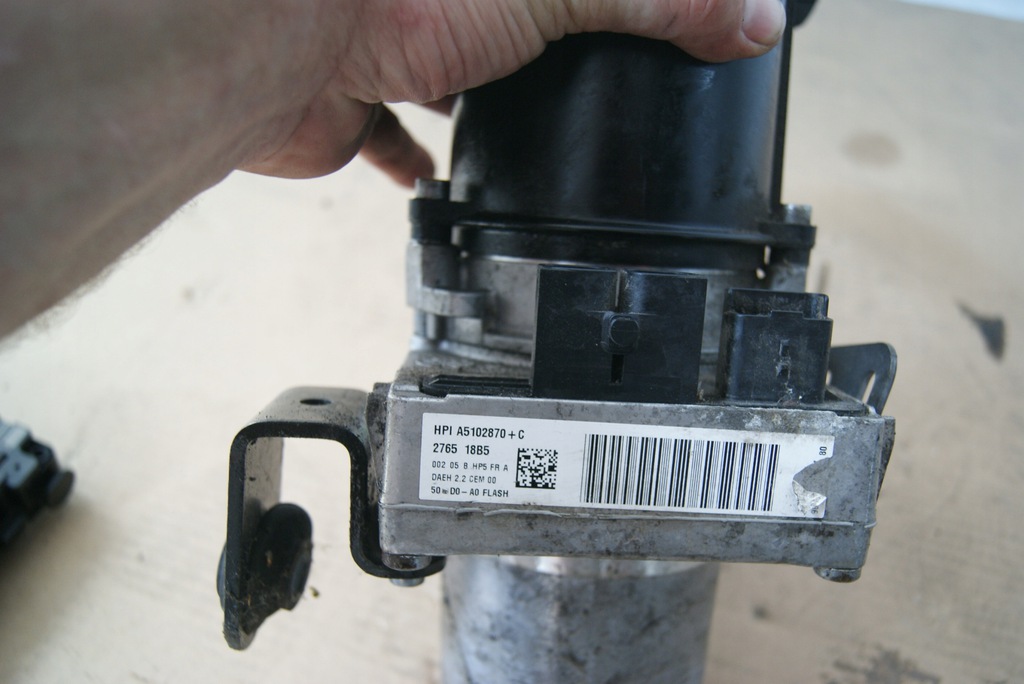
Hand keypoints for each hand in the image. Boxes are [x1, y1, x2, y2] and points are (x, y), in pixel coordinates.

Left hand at [240, 0, 785, 185]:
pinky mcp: (353, 93)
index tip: (649, 32)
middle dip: (545, 48)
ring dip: (478, 99)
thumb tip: (751, 18)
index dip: (609, 12)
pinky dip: (410, 154)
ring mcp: (392, 39)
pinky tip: (434, 177)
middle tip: (592, 91)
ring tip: (529, 141)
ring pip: (449, 70)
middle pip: (510, 21)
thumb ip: (654, 1)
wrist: (275, 41)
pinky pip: (388, 126)